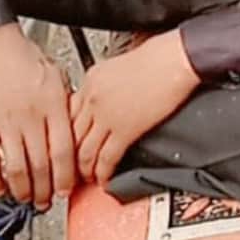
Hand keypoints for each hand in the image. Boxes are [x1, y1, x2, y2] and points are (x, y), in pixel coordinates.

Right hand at [0, 22, 74, 206]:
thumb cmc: (28, 60)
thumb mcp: (60, 79)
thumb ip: (67, 109)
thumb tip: (76, 138)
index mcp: (53, 105)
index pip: (64, 151)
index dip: (66, 177)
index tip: (66, 189)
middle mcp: (31, 116)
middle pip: (42, 165)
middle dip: (46, 191)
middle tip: (47, 201)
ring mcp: (6, 122)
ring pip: (16, 168)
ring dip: (23, 191)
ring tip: (27, 199)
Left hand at [70, 29, 200, 187]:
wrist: (173, 60)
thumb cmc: (155, 59)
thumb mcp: (116, 67)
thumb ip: (102, 87)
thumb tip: (100, 105)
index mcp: (90, 81)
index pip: (67, 115)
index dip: (66, 136)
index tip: (69, 146)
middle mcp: (92, 99)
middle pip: (71, 136)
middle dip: (70, 157)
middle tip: (72, 169)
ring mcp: (106, 115)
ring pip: (85, 151)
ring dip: (85, 170)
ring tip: (88, 180)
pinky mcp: (125, 129)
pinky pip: (106, 158)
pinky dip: (103, 174)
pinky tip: (105, 180)